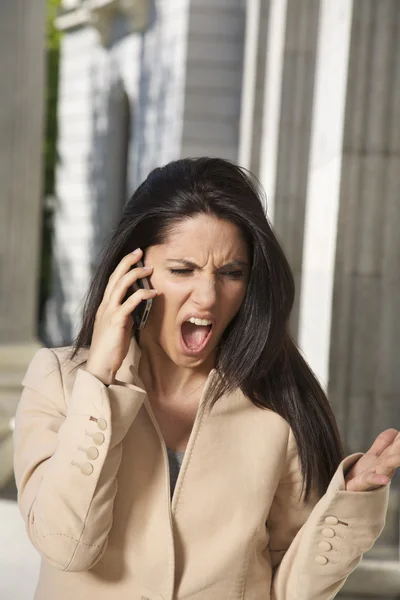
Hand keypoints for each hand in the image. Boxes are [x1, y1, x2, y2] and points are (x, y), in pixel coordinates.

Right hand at [86, 248, 157, 384]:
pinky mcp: (115, 321)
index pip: (113, 279)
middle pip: (115, 276)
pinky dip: (142, 295)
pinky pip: (129, 303)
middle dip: (128, 262)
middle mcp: (105, 305)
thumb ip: (125, 314)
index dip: (123, 266)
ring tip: (150, 269)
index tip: (135, 255)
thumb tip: (136, 306)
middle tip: (140, 251)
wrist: (100, 366)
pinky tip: (154, 293)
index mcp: (105, 305)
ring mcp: (109, 312)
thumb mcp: (118, 326)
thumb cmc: (110, 348)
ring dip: (136, 274)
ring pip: (120, 285)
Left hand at [345, 428, 399, 491]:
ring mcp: (374, 475)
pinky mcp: (361, 483)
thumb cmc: (362, 474)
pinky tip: (386, 480)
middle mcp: (384, 467)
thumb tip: (394, 431)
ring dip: (396, 460)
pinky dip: (377, 480)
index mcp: (386, 459)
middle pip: (396, 453)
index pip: (397, 445)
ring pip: (387, 466)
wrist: (345, 491)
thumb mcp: (374, 456)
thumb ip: (382, 444)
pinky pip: (370, 480)